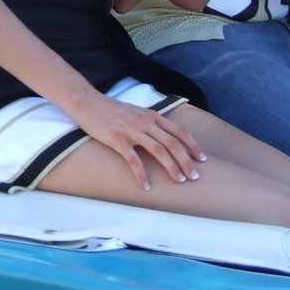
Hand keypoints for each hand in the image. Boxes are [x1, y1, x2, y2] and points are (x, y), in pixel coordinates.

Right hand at [73, 93, 205, 189]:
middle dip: (186, 160)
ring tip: (179, 181)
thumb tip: (165, 137)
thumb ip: (151, 122)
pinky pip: (133, 159)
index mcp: (151, 116)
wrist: (87, 103)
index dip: (192, 145)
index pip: (178, 131)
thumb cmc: (111, 110)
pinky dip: (142, 174)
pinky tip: (146, 186)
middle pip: (172, 142)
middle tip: (195, 177)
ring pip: (158, 150)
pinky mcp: (117, 140)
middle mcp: (145, 121)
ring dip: (171, 167)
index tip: (202, 159)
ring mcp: (131, 130)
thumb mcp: (136, 112)